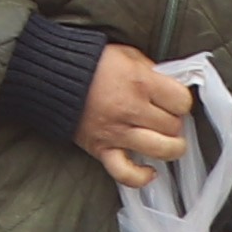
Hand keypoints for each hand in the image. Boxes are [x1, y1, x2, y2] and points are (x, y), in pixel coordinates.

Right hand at [77, 42, 198, 189]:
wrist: (49, 75)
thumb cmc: (89, 63)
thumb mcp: (126, 55)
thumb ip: (151, 71)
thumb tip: (171, 86)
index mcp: (140, 82)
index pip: (182, 102)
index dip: (181, 101)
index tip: (173, 100)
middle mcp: (131, 108)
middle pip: (174, 125)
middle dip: (173, 120)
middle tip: (163, 115)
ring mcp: (116, 131)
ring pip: (162, 150)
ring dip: (170, 147)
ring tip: (166, 140)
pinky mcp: (101, 148)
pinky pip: (126, 173)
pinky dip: (140, 177)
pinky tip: (149, 171)